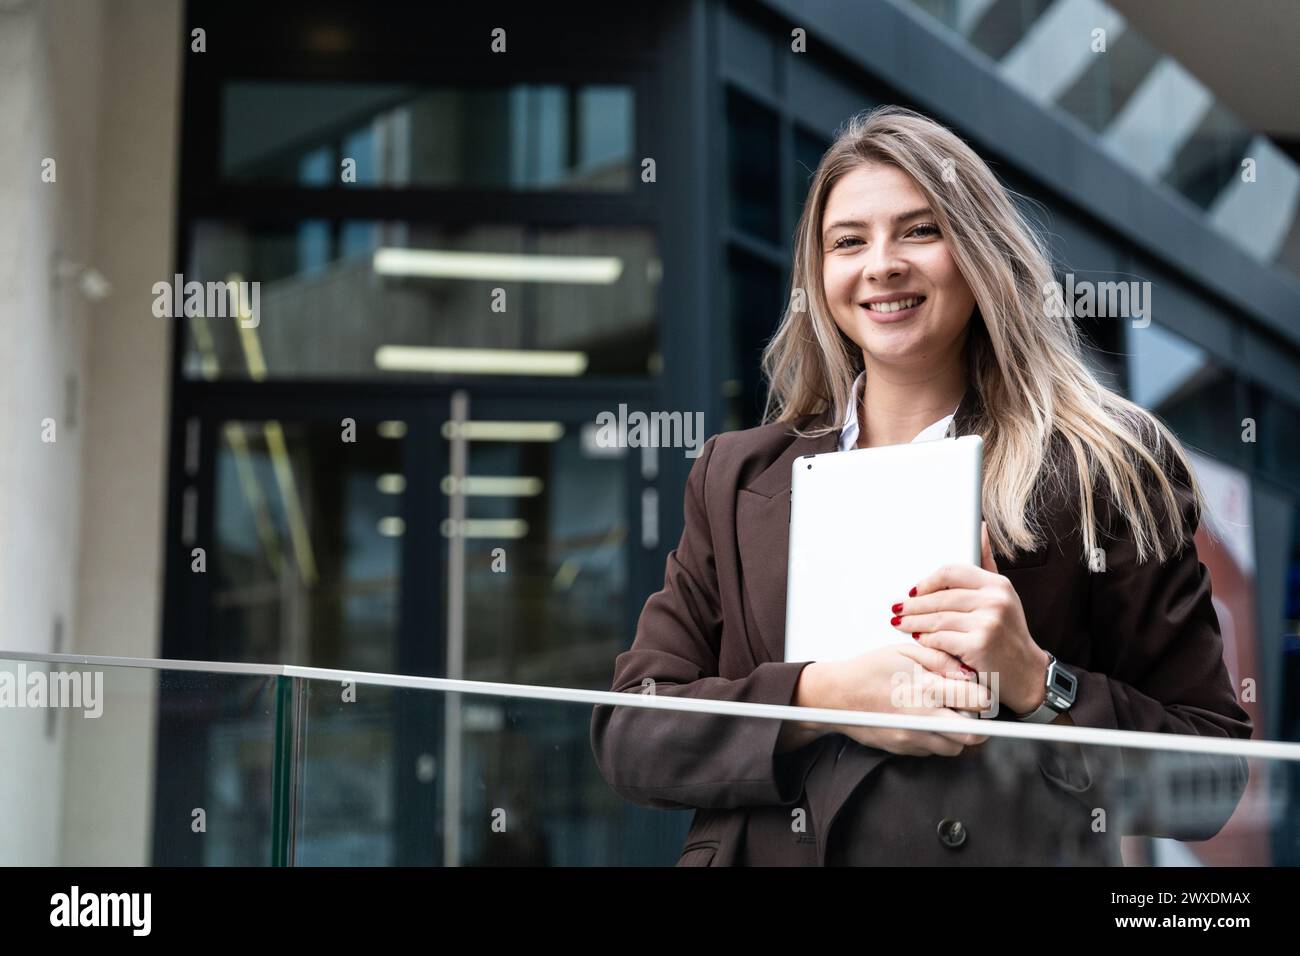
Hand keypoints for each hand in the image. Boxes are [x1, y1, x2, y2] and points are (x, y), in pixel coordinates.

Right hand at [798, 644, 990, 756]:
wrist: (836, 695)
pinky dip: (938, 737)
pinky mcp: (905, 749)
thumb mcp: (906, 652)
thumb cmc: (870, 669)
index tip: (982, 692)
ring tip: (944, 712)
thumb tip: (970, 673)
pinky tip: (925, 719)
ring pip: (956, 746)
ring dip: (958, 732)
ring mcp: (913, 738)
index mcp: (926, 689)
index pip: (978, 701)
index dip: (986, 697)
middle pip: (974, 734)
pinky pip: (935, 750)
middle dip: (979, 723)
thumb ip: (941, 659)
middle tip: (970, 708)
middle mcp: (923, 718)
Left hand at [889, 521, 1049, 715]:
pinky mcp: (979, 645)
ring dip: (913, 622)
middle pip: (940, 598)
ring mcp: (988, 623)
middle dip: (914, 605)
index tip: (913, 591)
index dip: (928, 582)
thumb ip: (986, 563)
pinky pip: (941, 639)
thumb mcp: (1003, 595)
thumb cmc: (1008, 633)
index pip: (951, 572)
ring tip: (900, 624)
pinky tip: (918, 640)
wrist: (1026, 673)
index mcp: (998, 585)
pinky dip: (926, 640)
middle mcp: (995, 601)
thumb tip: (979, 528)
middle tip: (897, 609)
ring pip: (937, 619)